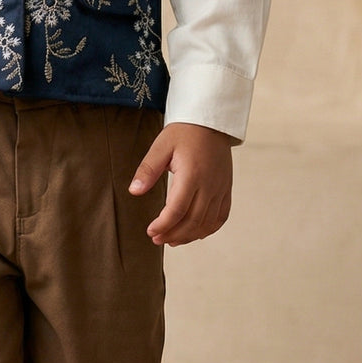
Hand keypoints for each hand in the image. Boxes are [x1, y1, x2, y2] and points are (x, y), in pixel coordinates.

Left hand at [129, 122, 232, 245]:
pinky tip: (194, 233)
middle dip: (174, 234)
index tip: (150, 231)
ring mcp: (221, 188)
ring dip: (190, 236)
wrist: (211, 122)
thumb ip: (147, 170)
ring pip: (208, 222)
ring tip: (172, 240)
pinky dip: (208, 229)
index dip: (163, 225)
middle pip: (193, 221)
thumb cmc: (184, 132)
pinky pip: (221, 216)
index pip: (177, 209)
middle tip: (157, 239)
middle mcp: (210, 184)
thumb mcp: (161, 146)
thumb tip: (134, 191)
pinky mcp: (226, 189)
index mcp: (192, 174)